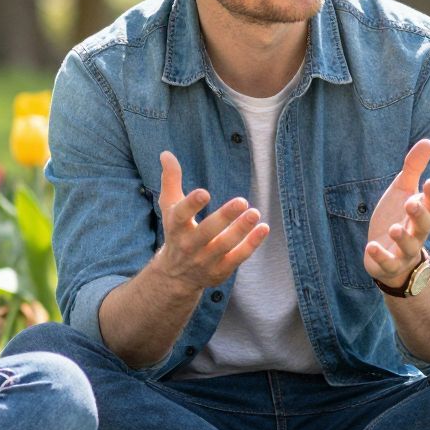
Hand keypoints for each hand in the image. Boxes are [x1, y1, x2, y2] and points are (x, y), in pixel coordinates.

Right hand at [150, 150, 268, 294]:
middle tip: (242, 201)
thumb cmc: (177, 232)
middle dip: (224, 218)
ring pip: (225, 245)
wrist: (175, 276)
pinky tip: (263, 228)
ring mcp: (205, 260)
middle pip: (206, 232)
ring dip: (241, 230)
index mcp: (176, 227)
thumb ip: (170, 180)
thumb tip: (166, 153)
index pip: (180, 216)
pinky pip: (237, 258)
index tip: (204, 192)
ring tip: (255, 213)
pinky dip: (251, 244)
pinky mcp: (220, 270)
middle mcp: (189, 246)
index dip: (191, 205)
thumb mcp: (169, 207)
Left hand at [364, 138, 429, 290]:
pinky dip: (380, 256)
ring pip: (409, 246)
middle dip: (419, 215)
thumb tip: (429, 141)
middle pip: (425, 226)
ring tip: (394, 229)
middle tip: (411, 203)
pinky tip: (370, 246)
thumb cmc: (398, 217)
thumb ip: (414, 168)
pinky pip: (388, 263)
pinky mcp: (389, 264)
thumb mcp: (403, 190)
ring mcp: (404, 251)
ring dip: (402, 238)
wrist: (388, 255)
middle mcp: (417, 233)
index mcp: (422, 213)